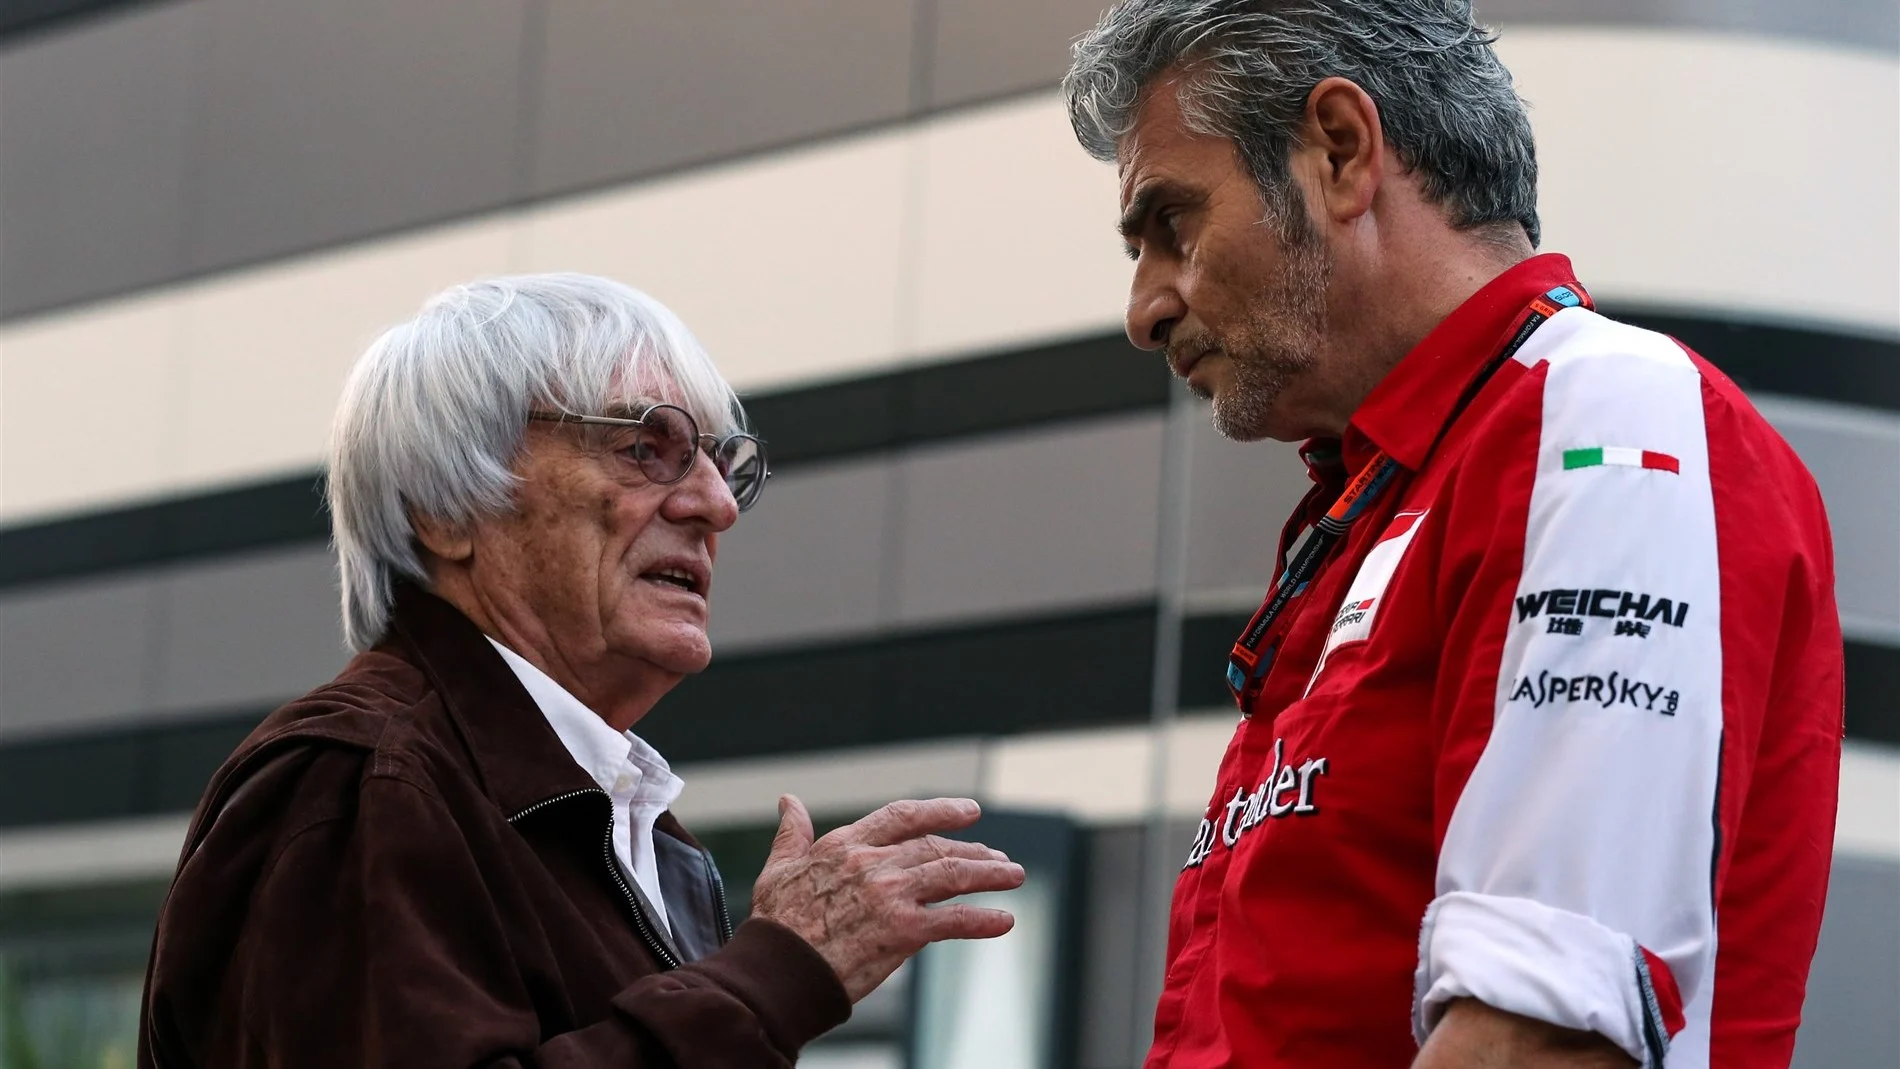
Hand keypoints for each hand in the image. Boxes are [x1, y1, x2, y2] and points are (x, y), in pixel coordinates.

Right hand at [749, 795, 1024, 1001]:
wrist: (776, 972)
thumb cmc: (774, 925)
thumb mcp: (778, 869)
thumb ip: (792, 834)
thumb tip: (788, 802)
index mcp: (847, 845)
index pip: (903, 816)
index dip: (941, 810)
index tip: (969, 812)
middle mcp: (874, 862)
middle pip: (936, 846)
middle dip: (973, 851)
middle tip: (998, 858)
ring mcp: (892, 894)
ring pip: (953, 874)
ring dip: (989, 874)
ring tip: (1014, 876)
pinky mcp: (904, 930)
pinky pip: (955, 920)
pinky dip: (983, 919)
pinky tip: (1004, 920)